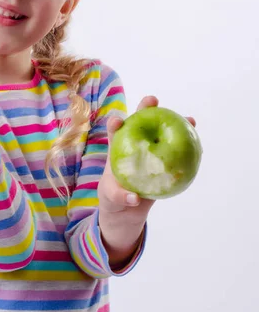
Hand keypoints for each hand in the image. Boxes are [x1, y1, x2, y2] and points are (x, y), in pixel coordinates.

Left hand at [98, 96, 196, 222]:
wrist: (127, 210)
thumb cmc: (113, 199)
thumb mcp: (111, 198)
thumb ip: (119, 196)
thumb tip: (134, 198)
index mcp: (118, 150)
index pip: (115, 133)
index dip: (116, 124)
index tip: (118, 121)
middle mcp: (135, 147)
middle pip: (141, 123)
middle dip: (146, 109)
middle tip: (153, 100)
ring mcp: (151, 154)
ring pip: (163, 134)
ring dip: (176, 124)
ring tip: (190, 120)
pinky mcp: (164, 164)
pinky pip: (177, 154)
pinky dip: (188, 148)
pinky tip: (199, 146)